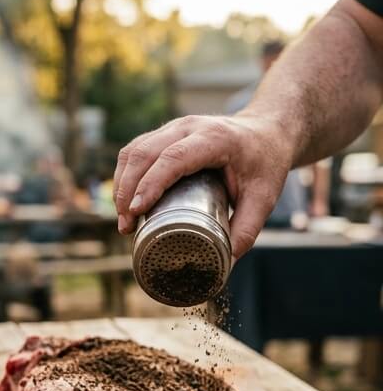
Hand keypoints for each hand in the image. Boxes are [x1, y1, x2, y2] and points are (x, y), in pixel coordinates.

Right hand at [114, 114, 293, 257]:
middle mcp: (190, 127)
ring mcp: (174, 128)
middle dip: (127, 190)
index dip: (150, 184)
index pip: (173, 158)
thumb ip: (247, 229)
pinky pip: (134, 150)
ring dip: (121, 184)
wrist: (268, 130)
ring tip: (123, 217)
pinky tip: (123, 198)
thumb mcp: (265, 196)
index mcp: (215, 138)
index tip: (136, 211)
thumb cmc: (266, 161)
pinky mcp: (164, 134)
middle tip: (126, 224)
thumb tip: (226, 263)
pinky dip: (124, 175)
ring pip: (133, 151)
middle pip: (144, 153)